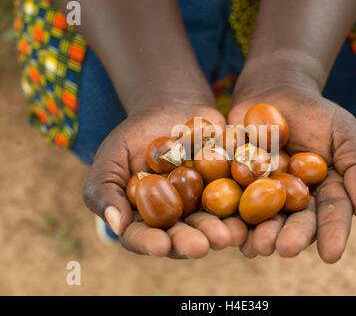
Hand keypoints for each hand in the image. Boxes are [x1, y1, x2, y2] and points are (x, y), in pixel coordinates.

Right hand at [83, 102, 247, 257]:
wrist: (174, 108)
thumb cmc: (136, 134)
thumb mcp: (112, 155)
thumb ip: (104, 189)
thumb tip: (116, 225)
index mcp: (144, 218)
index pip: (142, 236)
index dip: (149, 243)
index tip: (159, 246)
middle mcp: (176, 219)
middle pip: (182, 235)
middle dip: (191, 242)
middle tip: (202, 246)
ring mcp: (204, 207)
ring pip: (212, 224)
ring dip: (222, 232)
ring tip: (229, 235)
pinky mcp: (229, 191)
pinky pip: (238, 202)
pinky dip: (244, 208)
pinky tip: (250, 212)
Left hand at [228, 84, 355, 262]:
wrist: (274, 94)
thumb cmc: (315, 113)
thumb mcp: (343, 131)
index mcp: (326, 192)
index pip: (332, 214)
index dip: (333, 234)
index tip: (331, 256)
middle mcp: (297, 201)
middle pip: (296, 222)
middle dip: (291, 237)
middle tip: (285, 249)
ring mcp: (266, 195)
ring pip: (265, 219)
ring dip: (261, 234)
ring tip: (257, 246)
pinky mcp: (238, 186)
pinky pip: (236, 203)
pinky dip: (234, 217)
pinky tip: (231, 232)